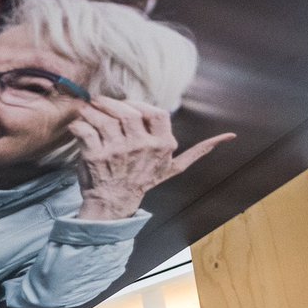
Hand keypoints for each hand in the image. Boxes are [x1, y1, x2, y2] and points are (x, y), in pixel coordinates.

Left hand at [68, 96, 234, 220]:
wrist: (113, 205)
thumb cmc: (142, 182)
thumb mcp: (173, 168)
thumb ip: (198, 152)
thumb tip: (229, 137)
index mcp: (162, 146)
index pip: (156, 113)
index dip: (141, 105)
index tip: (129, 106)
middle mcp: (141, 148)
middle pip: (128, 112)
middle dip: (113, 103)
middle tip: (101, 101)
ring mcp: (117, 152)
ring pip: (105, 118)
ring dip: (94, 110)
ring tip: (88, 109)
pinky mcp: (94, 156)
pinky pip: (85, 129)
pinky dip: (79, 123)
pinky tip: (79, 123)